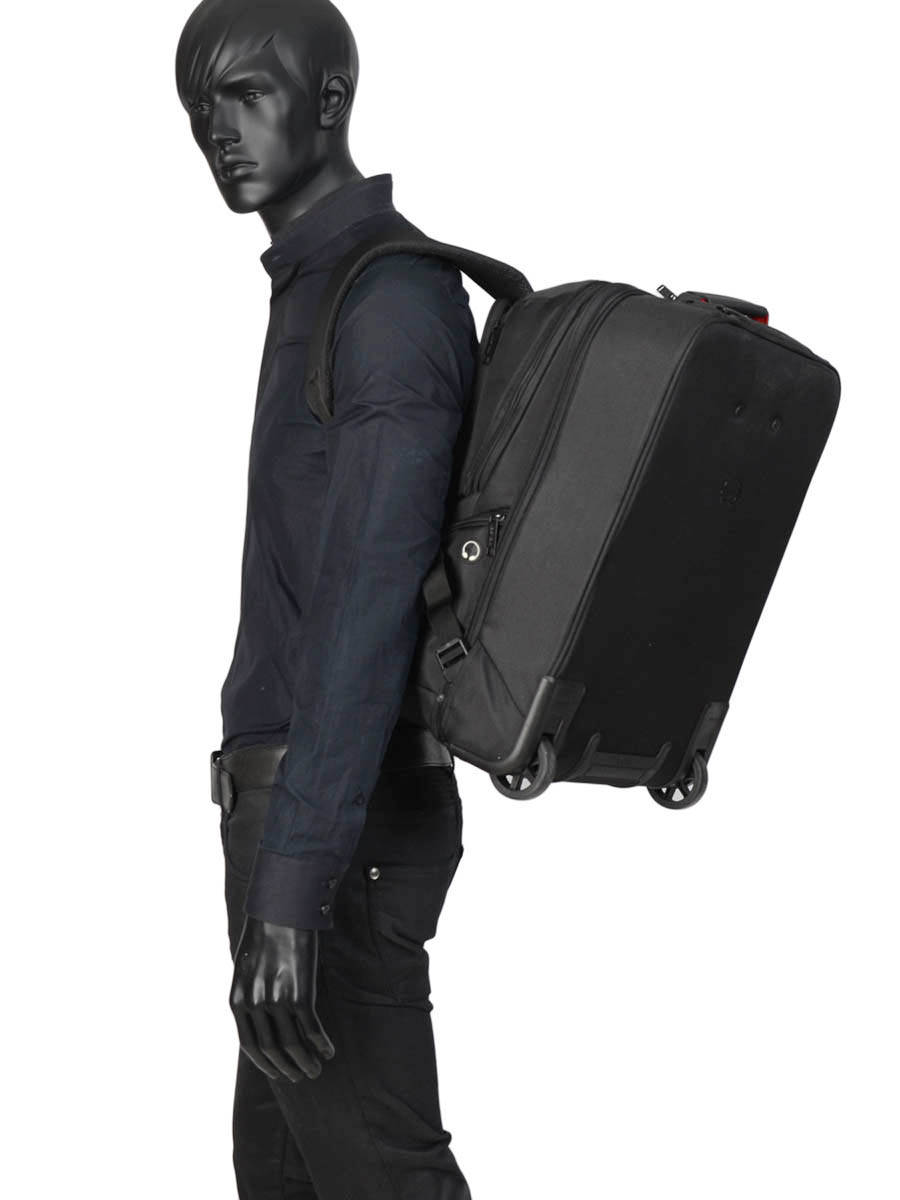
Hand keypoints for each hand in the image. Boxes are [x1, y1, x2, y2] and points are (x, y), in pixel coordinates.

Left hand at [229, 915, 334, 1081]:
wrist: (281, 909)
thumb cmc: (264, 932)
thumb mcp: (246, 966)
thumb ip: (250, 993)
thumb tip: (260, 1016)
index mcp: (238, 1000)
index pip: (249, 1046)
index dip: (265, 1064)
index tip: (277, 1073)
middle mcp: (255, 1005)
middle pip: (271, 1051)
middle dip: (286, 1068)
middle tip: (299, 1077)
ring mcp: (277, 1001)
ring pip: (292, 1045)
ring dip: (305, 1062)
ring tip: (315, 1069)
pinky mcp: (300, 994)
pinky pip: (311, 1029)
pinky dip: (320, 1044)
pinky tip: (328, 1050)